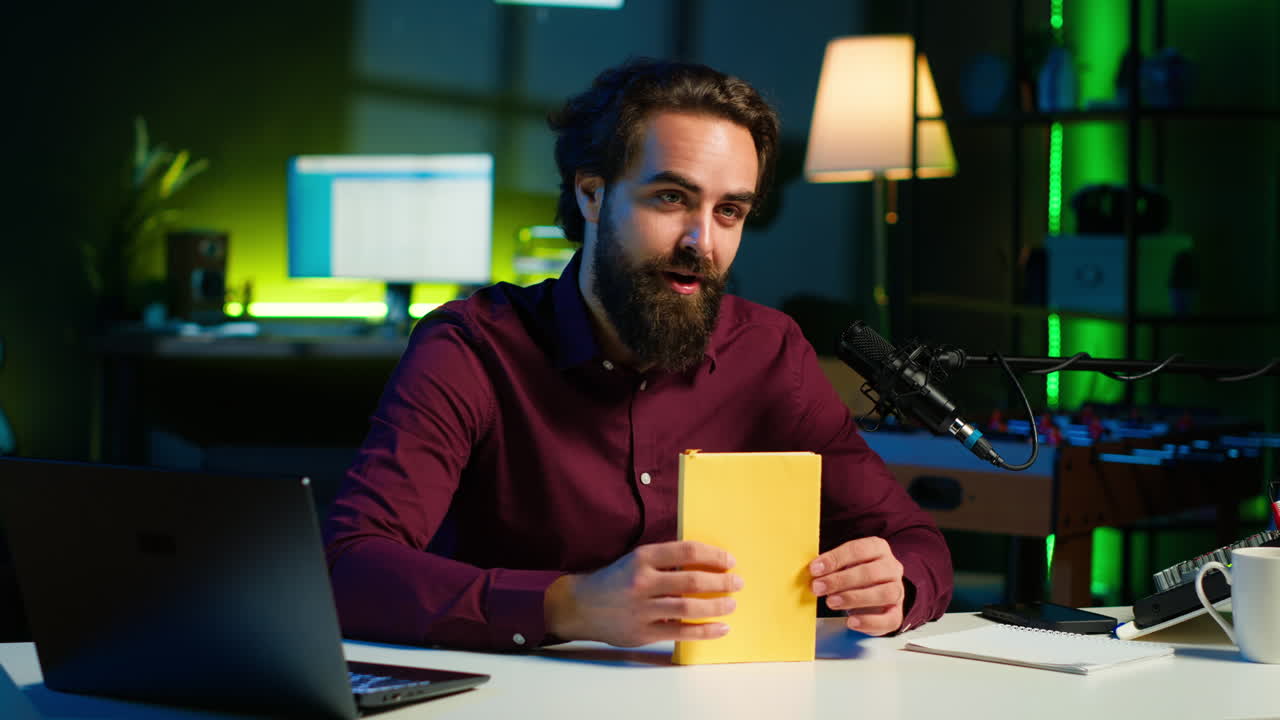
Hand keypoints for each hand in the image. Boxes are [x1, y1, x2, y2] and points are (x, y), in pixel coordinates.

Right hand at [544, 541, 742, 646]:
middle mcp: (643, 582)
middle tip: (738, 582)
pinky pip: (681, 632)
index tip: (729, 560)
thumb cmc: (614, 580)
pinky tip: (722, 628)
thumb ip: (665, 560)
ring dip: (717, 606)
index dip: (713, 555)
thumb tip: (706, 562)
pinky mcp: (643, 632)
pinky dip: (705, 631)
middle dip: (722, 582)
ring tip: (732, 604)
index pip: (687, 551)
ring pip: (689, 608)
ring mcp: (642, 609)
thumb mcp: (635, 560)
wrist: (580, 606)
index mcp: (642, 558)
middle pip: (693, 581)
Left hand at [809, 537, 904, 635]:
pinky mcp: (897, 613)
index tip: (814, 569)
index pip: (858, 550)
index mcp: (877, 548)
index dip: (835, 559)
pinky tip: (850, 622)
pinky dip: (869, 622)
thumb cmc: (854, 574)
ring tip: (831, 602)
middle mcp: (892, 567)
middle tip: (818, 588)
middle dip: (840, 581)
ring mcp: (897, 590)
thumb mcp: (843, 564)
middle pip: (871, 572)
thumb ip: (830, 566)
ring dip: (854, 599)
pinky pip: (889, 619)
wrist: (874, 592)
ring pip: (884, 594)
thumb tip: (812, 571)